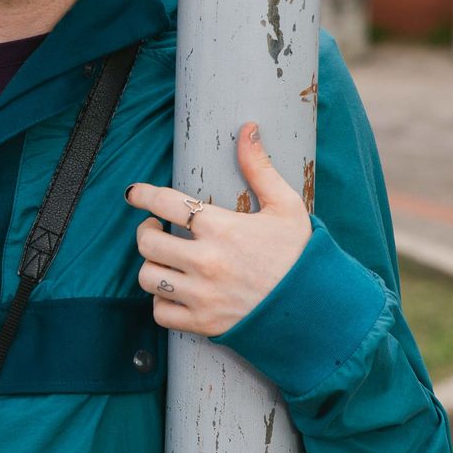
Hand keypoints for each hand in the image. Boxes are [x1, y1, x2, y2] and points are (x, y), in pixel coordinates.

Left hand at [123, 121, 312, 336]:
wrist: (318, 309)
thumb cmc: (300, 255)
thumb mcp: (286, 206)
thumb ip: (259, 167)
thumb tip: (247, 129)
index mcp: (221, 228)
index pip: (165, 203)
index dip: (143, 194)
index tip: (133, 193)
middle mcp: (206, 261)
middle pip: (148, 243)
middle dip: (146, 231)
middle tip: (155, 229)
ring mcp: (202, 295)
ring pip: (148, 278)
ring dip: (152, 266)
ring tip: (164, 259)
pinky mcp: (204, 324)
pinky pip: (160, 313)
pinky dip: (161, 302)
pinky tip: (175, 290)